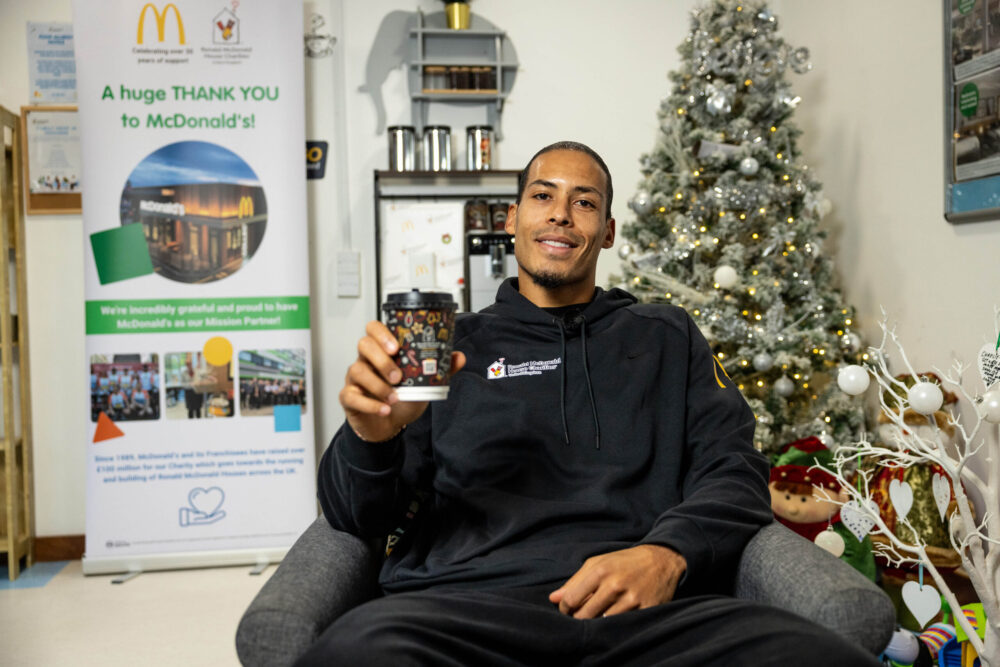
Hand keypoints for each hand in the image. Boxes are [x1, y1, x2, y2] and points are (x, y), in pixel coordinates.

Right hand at [339, 320, 464, 441]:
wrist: (389, 424)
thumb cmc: (402, 397)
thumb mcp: (423, 382)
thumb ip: (440, 369)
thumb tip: (459, 357)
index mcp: (382, 350)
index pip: (374, 329)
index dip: (382, 333)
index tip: (396, 347)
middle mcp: (366, 360)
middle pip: (364, 345)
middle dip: (382, 359)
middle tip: (398, 376)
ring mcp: (355, 378)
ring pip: (357, 370)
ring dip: (378, 385)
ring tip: (394, 397)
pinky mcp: (349, 397)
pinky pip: (352, 396)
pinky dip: (370, 404)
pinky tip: (384, 410)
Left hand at [548, 544, 686, 618]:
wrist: (662, 560)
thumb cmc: (624, 562)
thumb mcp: (598, 563)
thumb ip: (575, 581)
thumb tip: (553, 598)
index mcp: (600, 571)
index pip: (572, 600)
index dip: (565, 609)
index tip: (567, 610)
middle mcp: (615, 585)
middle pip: (585, 615)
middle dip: (579, 618)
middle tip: (582, 616)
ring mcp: (632, 600)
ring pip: (603, 623)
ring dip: (597, 624)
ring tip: (598, 617)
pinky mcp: (647, 610)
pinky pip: (623, 626)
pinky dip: (616, 625)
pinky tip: (615, 618)